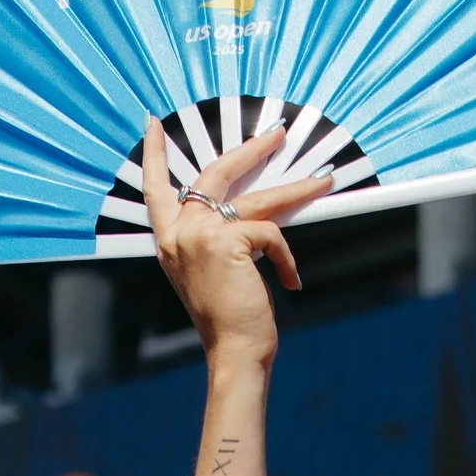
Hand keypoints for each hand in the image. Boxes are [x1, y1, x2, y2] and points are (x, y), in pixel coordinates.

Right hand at [141, 122, 327, 379]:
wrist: (234, 351)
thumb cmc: (229, 319)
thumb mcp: (213, 270)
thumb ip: (216, 237)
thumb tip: (252, 205)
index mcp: (169, 241)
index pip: (155, 190)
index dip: (155, 155)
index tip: (153, 124)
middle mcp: (178, 233)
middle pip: (215, 174)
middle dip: (250, 150)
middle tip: (277, 133)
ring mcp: (199, 235)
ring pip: (256, 199)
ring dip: (295, 189)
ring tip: (322, 182)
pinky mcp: (225, 241)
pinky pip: (269, 232)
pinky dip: (285, 256)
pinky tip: (288, 281)